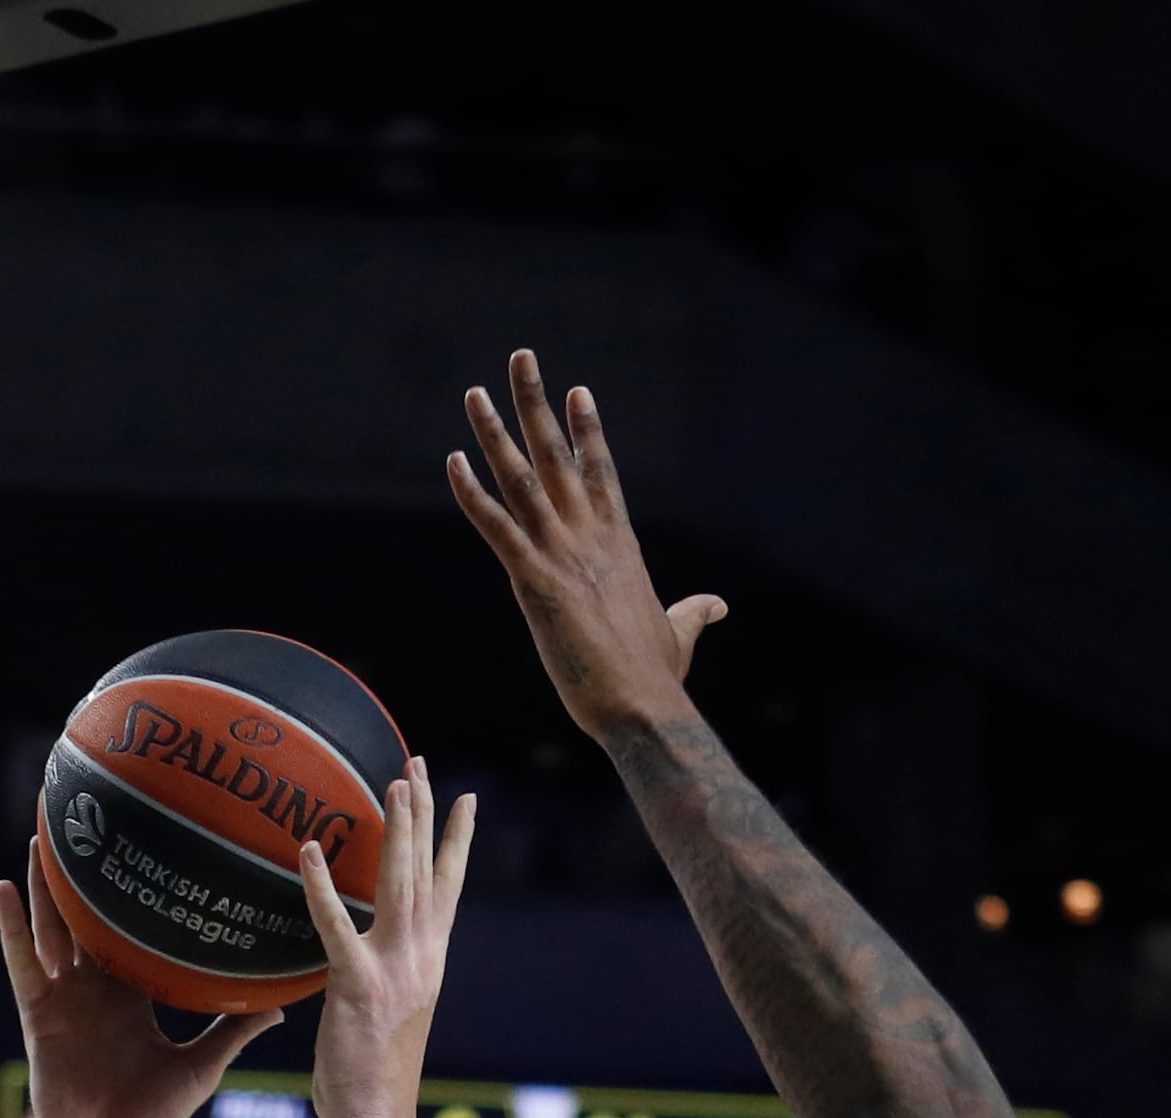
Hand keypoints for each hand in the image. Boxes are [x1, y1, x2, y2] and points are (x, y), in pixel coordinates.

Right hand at [0, 840, 282, 1117]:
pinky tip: (2, 885)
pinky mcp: (39, 1013)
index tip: (160, 854)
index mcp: (132, 998)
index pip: (137, 936)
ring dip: (48, 883)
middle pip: (90, 920)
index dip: (144, 900)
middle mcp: (95, 990)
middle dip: (93, 876)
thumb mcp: (202, 1065)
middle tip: (100, 820)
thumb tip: (283, 1004)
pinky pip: (21, 960)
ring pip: (53, 927)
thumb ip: (234, 1028)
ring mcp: (64, 998)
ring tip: (47, 833)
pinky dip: (11, 925)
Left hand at [296, 761, 476, 1117]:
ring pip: (398, 883)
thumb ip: (376, 981)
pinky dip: (321, 887)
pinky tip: (308, 850)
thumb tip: (354, 965)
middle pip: (427, 870)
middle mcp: (421, 957)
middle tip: (418, 763)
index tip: (465, 799)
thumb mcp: (383, 1018)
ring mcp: (393, 968)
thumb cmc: (369, 1080)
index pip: (448, 889)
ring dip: (397, 829)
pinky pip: (335, 925)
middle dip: (425, 813)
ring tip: (393, 781)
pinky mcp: (356, 983)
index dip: (457, 842)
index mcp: (429, 963)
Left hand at [448, 349, 730, 739]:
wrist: (643, 706)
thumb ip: (693, 612)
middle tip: (520, 358)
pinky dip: (473, 494)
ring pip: (521, 479)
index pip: (600, 472)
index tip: (575, 392)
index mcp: (619, 544)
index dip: (585, 431)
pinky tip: (452, 463)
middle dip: (536, 403)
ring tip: (474, 393)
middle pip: (558, 455)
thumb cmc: (657, 678)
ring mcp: (563, 554)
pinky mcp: (535, 581)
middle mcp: (591, 536)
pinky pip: (497, 527)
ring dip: (494, 433)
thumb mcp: (679, 633)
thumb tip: (718, 605)